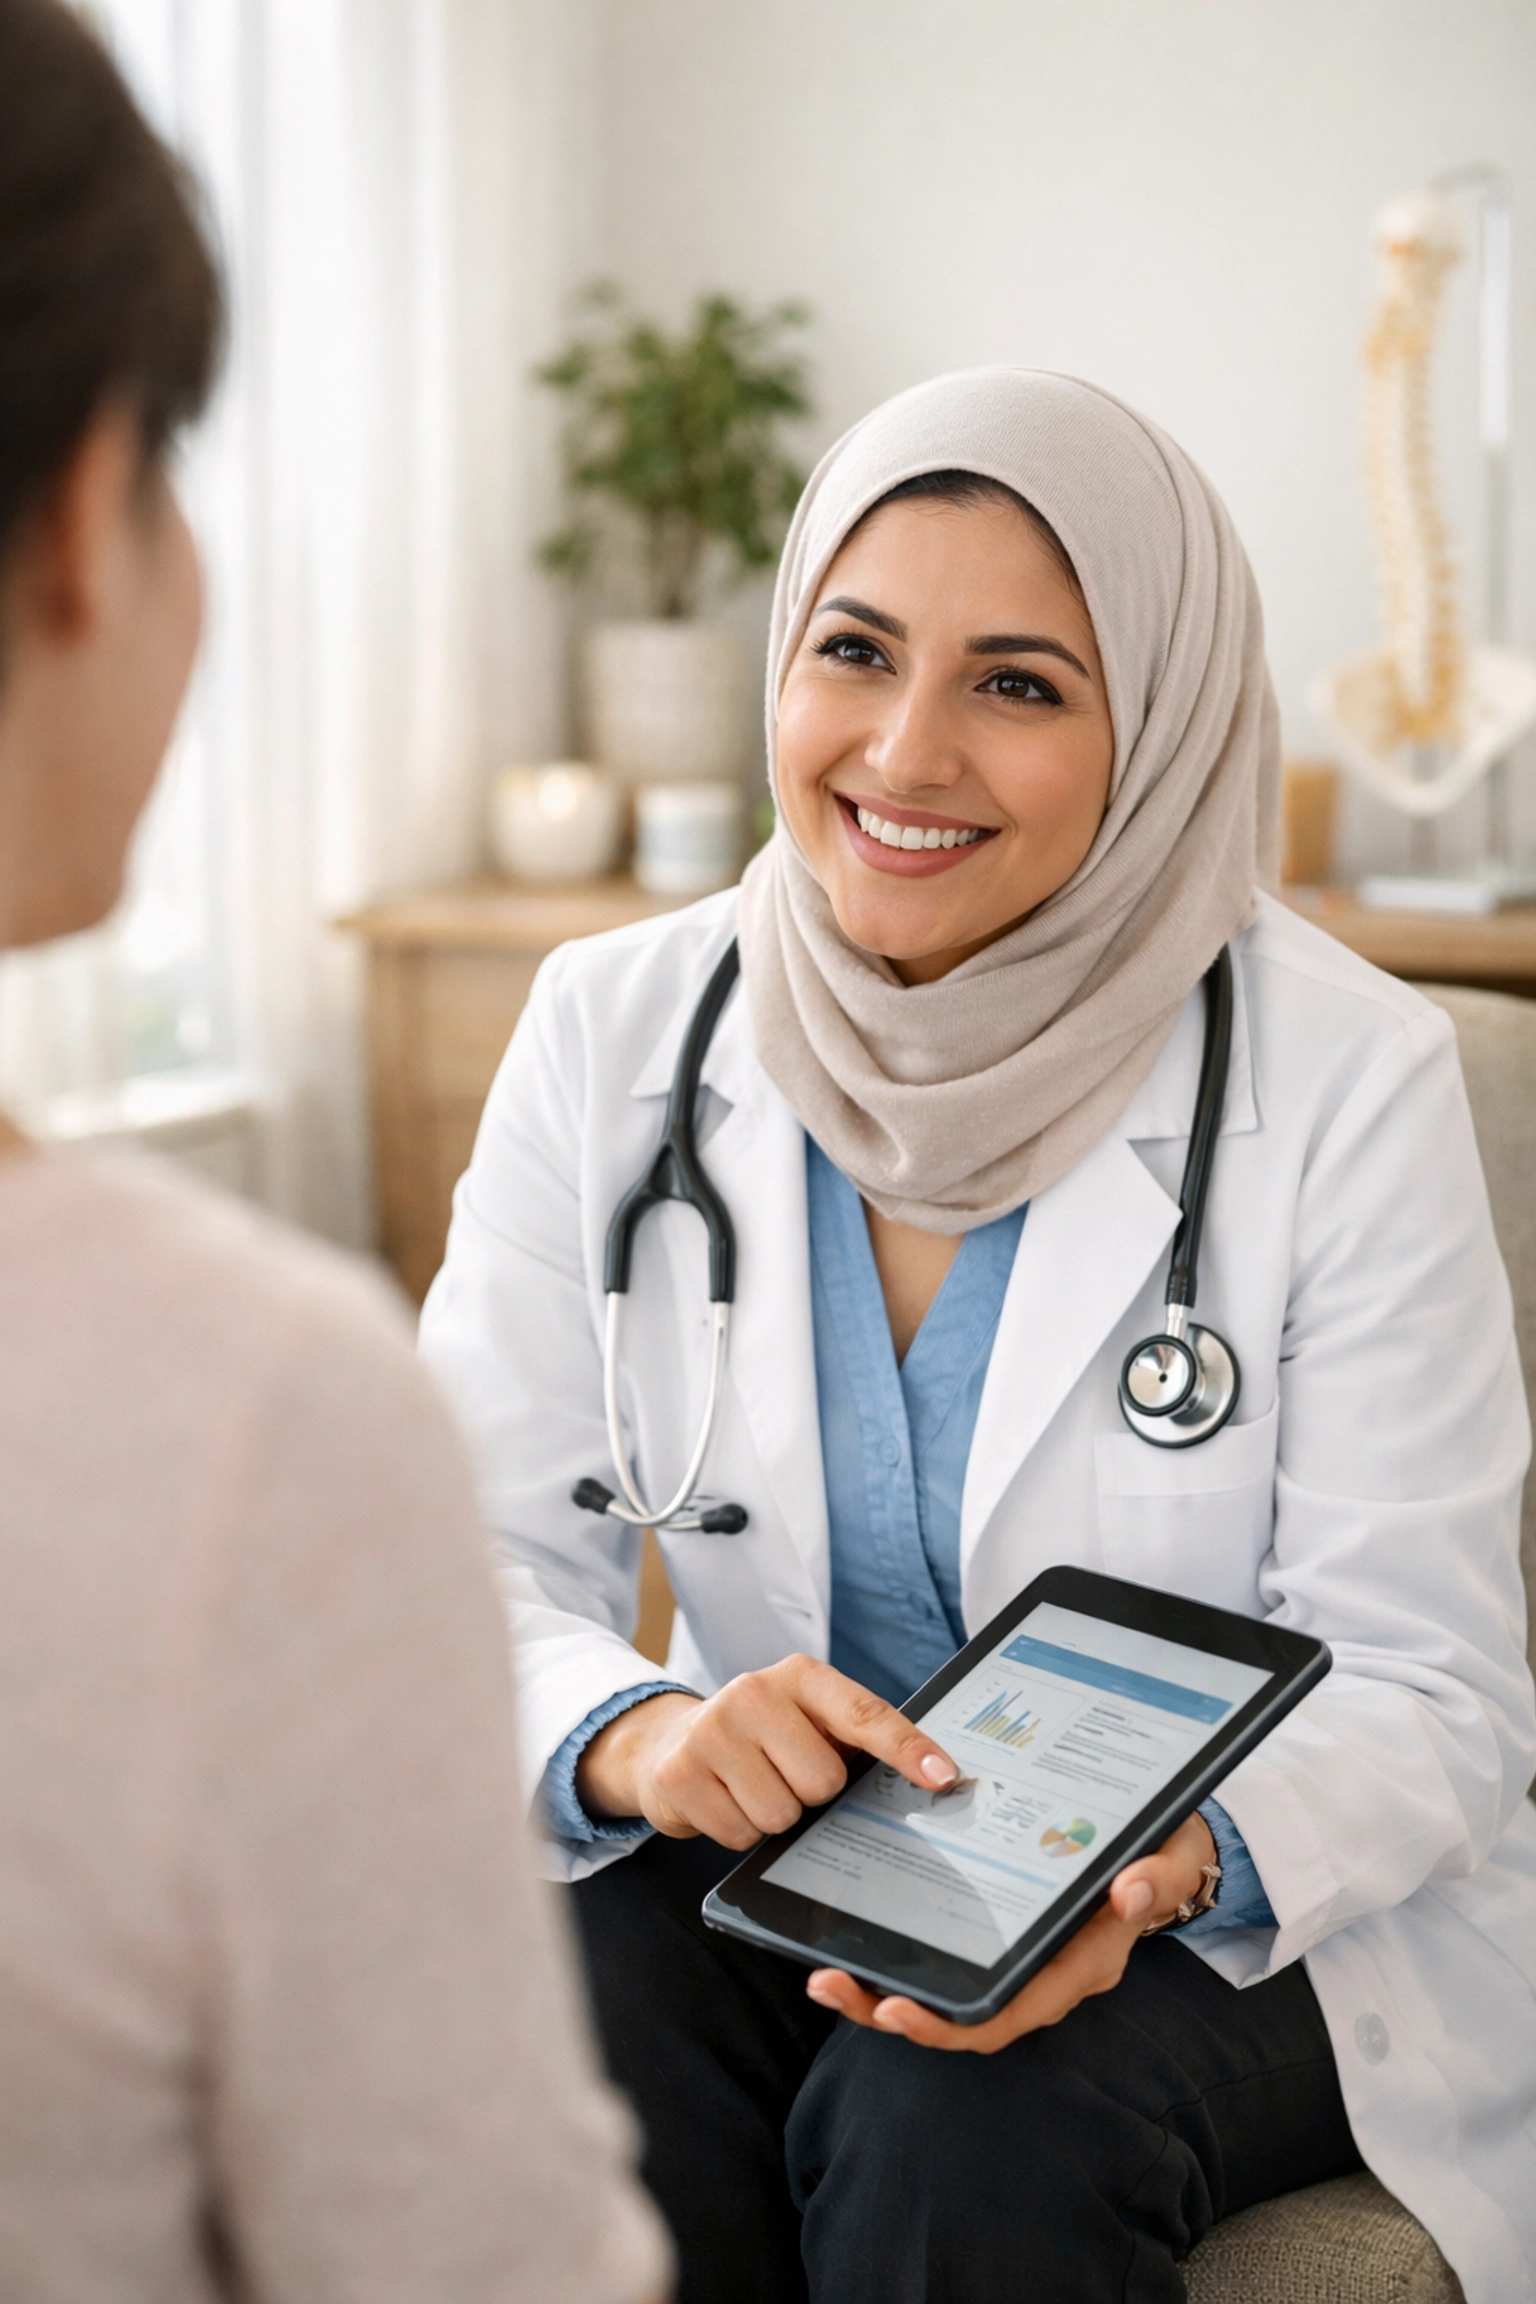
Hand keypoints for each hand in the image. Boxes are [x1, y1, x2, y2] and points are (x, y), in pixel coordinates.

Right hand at [575, 1657, 960, 1847]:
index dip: (906, 1748)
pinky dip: (739, 1830)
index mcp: (800, 1676)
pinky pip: (740, 1834)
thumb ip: (854, 1739)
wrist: (671, 1741)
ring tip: (751, 1787)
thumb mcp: (806, 1720)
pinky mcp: (680, 1772)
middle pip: (823, 1781)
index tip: (942, 1776)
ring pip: (781, 1814)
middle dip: (811, 1794)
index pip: (864, 1714)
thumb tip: (929, 1776)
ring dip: (774, 1816)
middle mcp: (754, 1692)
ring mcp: (712, 1730)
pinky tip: (724, 1800)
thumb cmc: (762, 1736)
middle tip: (785, 1774)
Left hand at [805, 1811, 1217, 2053]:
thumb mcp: (1171, 1856)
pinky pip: (944, 1958)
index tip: (895, 2010)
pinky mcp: (997, 1932)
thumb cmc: (1164, 1852)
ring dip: (880, 1989)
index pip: (1006, 2014)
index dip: (949, 2025)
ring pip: (943, 1992)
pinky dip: (898, 1955)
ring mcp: (1016, 1957)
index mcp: (1077, 1964)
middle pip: (958, 2017)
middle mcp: (1040, 1972)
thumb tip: (1129, 1890)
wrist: (1165, 1845)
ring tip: (822, 1971)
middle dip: (890, 2011)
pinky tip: (852, 1933)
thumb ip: (1156, 1877)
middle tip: (828, 1984)